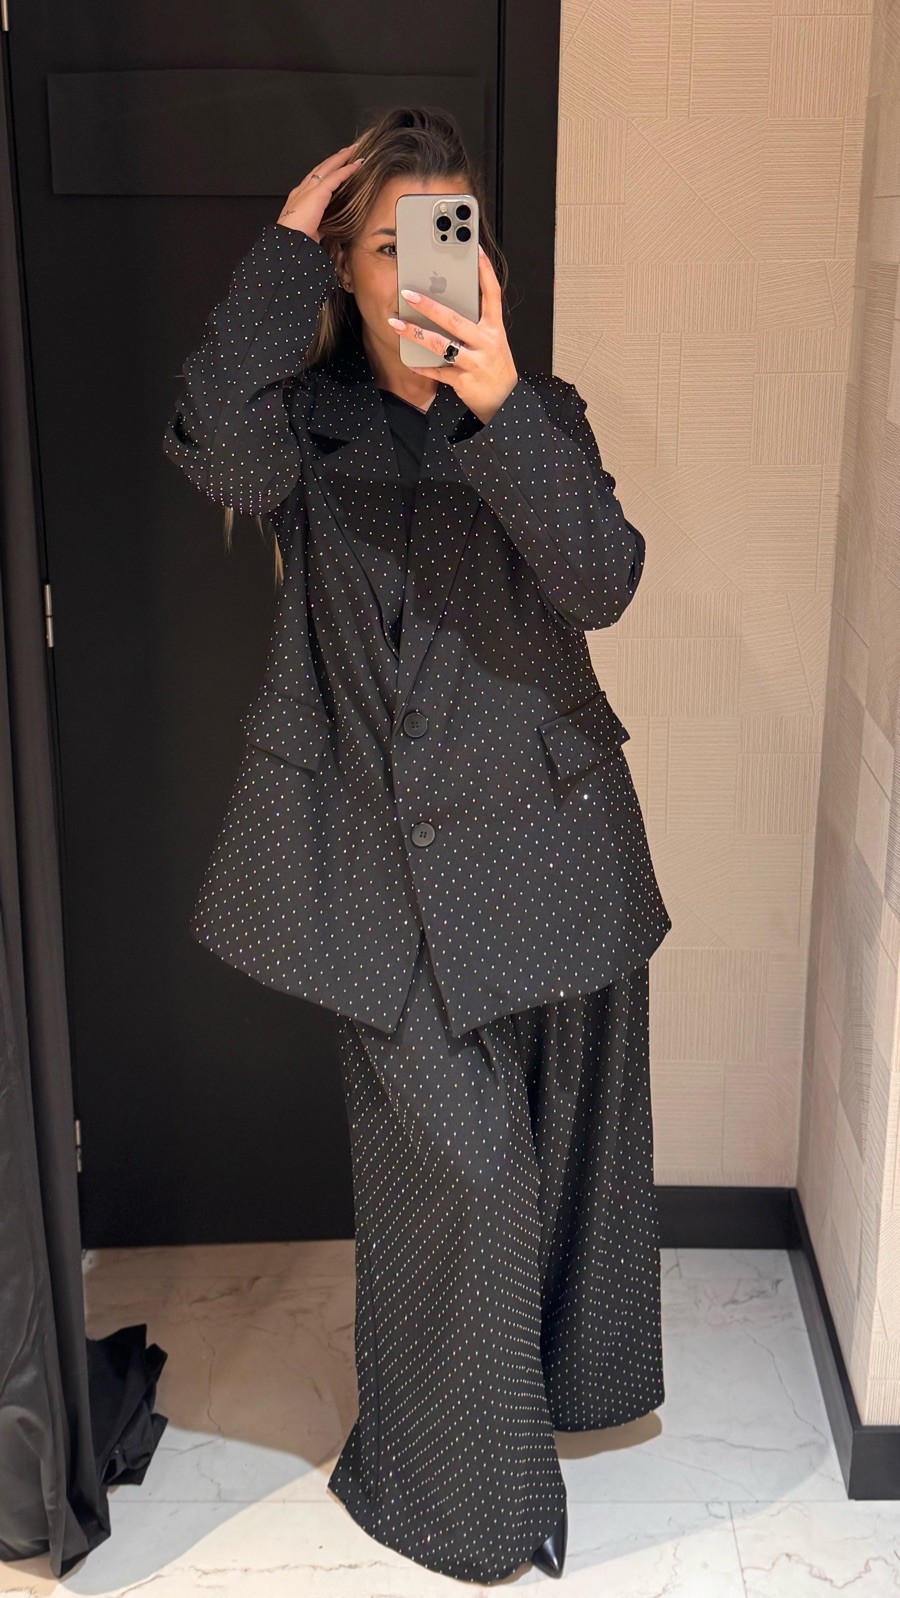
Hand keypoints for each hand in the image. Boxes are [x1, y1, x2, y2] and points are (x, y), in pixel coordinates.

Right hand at [276, 141, 364, 241]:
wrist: (288, 242)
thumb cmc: (296, 240)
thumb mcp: (311, 230)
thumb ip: (319, 225)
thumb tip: (326, 229)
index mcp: (300, 198)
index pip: (314, 179)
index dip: (325, 171)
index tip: (335, 166)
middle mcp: (303, 189)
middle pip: (321, 168)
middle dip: (334, 159)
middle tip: (346, 150)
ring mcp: (309, 189)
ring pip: (328, 167)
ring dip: (342, 158)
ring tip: (353, 150)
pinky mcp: (318, 193)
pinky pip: (336, 177)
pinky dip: (348, 169)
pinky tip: (357, 164)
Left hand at [388, 245, 518, 424]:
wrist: (505, 402)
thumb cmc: (494, 366)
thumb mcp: (493, 341)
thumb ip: (476, 323)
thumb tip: (449, 303)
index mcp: (495, 328)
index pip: (492, 293)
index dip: (485, 271)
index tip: (476, 250)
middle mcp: (486, 342)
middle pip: (454, 320)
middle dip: (429, 306)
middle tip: (408, 294)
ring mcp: (475, 362)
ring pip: (441, 345)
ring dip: (416, 334)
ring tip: (397, 325)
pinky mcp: (464, 381)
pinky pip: (438, 372)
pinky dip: (422, 366)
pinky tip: (409, 360)